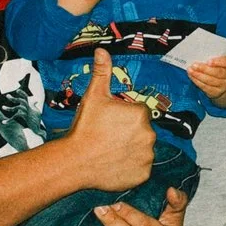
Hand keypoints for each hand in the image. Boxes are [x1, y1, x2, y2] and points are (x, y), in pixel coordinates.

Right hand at [64, 49, 157, 192]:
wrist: (75, 161)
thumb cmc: (85, 127)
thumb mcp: (93, 96)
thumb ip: (102, 72)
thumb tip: (102, 51)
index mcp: (141, 114)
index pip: (138, 113)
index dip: (122, 118)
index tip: (109, 124)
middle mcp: (150, 135)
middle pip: (142, 131)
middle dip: (128, 134)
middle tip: (108, 138)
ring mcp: (147, 156)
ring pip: (142, 150)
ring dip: (131, 150)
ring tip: (110, 151)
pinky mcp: (144, 174)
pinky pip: (141, 168)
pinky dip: (131, 167)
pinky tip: (114, 164)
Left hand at [186, 53, 225, 106]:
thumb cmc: (221, 69)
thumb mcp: (221, 62)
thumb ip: (214, 59)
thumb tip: (201, 57)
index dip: (218, 62)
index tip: (208, 61)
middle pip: (218, 73)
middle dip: (204, 69)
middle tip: (194, 65)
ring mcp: (224, 86)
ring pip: (210, 81)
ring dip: (198, 75)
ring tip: (190, 70)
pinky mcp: (216, 93)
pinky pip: (206, 87)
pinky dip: (197, 81)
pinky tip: (192, 76)